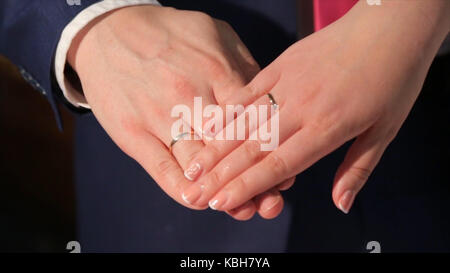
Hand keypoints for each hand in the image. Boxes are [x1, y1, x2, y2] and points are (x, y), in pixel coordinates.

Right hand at [67, 5, 288, 218]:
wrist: (111, 29)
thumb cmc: (171, 34)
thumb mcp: (216, 35)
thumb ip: (245, 68)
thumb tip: (267, 100)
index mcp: (219, 73)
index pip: (253, 122)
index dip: (271, 150)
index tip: (285, 171)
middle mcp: (191, 97)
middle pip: (229, 149)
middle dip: (252, 178)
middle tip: (270, 202)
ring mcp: (160, 116)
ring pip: (198, 165)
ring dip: (222, 191)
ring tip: (242, 209)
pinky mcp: (133, 133)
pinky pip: (161, 169)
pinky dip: (181, 189)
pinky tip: (197, 200)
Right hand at [181, 0, 449, 213]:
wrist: (391, 25)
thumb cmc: (394, 77)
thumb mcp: (386, 130)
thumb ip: (357, 170)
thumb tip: (340, 205)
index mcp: (329, 127)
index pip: (278, 163)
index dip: (248, 185)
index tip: (222, 201)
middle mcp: (301, 107)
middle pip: (253, 146)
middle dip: (221, 174)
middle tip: (196, 193)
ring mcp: (288, 83)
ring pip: (243, 121)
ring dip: (215, 147)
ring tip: (193, 167)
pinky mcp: (281, 65)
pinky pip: (248, 91)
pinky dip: (226, 111)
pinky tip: (207, 125)